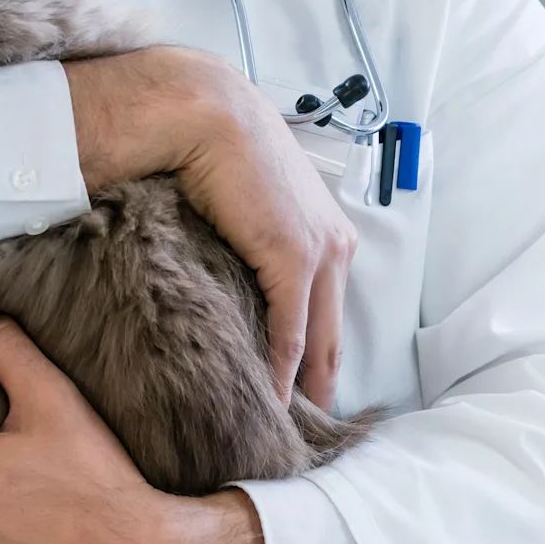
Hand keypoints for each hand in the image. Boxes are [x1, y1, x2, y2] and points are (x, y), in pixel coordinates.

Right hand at [65, 47, 356, 407]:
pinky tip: (269, 400)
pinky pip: (290, 331)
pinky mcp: (294, 260)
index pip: (330, 309)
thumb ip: (252, 239)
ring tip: (283, 428)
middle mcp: (335, 245)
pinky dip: (280, 370)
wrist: (209, 115)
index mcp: (328, 232)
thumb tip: (231, 273)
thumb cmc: (218, 150)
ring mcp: (320, 254)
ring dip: (302, 386)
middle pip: (334, 333)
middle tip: (303, 428)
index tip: (303, 391)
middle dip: (321, 381)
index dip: (318, 353)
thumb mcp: (248, 204)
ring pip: (318, 339)